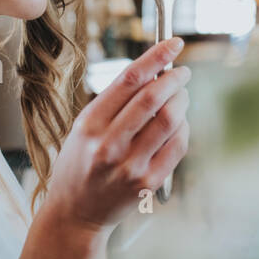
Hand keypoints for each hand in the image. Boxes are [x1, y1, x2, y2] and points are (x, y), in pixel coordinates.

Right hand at [42, 38, 191, 235]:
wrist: (75, 214)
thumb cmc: (79, 165)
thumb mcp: (82, 128)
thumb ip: (113, 103)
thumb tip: (153, 72)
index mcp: (90, 124)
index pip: (130, 79)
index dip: (157, 56)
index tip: (173, 44)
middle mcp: (109, 144)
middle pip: (153, 97)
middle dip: (175, 78)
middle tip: (182, 72)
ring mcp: (130, 166)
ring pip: (171, 120)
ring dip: (182, 101)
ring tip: (180, 97)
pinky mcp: (148, 184)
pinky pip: (177, 146)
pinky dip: (183, 128)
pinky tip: (179, 124)